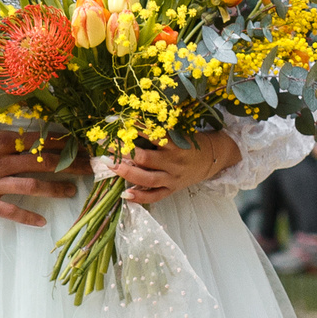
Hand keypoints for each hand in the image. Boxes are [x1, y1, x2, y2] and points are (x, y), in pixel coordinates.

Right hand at [0, 105, 76, 226]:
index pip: (37, 140)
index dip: (60, 141)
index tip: (78, 143)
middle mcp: (0, 162)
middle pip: (42, 163)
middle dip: (69, 165)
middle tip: (89, 167)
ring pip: (32, 187)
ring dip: (55, 190)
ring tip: (73, 192)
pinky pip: (9, 212)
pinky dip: (26, 217)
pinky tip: (42, 222)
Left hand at [114, 131, 240, 204]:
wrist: (212, 159)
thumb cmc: (191, 142)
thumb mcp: (179, 131)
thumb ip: (159, 129)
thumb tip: (130, 120)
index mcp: (176, 144)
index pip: (151, 134)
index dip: (133, 127)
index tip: (115, 120)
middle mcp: (174, 162)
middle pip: (145, 158)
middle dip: (123, 151)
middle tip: (104, 144)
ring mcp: (173, 178)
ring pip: (148, 179)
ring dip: (126, 172)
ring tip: (110, 165)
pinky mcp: (172, 190)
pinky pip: (155, 196)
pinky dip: (140, 197)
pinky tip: (125, 194)